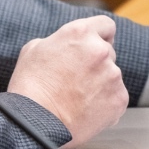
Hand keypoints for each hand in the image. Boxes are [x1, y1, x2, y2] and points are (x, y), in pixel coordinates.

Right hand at [8, 15, 127, 148]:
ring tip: (77, 99)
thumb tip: (66, 46)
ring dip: (100, 84)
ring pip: (112, 76)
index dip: (100, 36)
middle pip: (108, 53)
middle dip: (96, 64)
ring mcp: (113, 75)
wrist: (34, 123)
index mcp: (80, 33)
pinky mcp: (119, 98)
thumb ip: (58, 41)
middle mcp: (100, 50)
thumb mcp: (34, 49)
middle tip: (77, 80)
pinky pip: (116, 97)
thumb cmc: (30, 88)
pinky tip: (86, 110)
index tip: (95, 46)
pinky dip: (105, 104)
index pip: (106, 25)